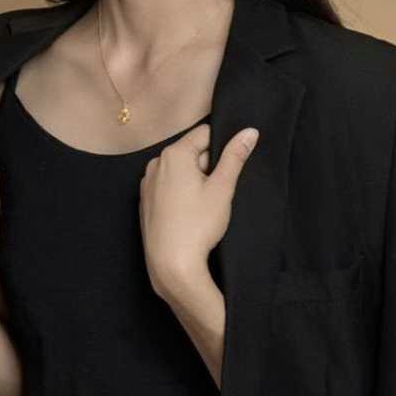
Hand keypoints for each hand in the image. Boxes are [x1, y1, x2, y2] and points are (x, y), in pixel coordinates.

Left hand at [138, 121, 259, 295]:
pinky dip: (181, 194)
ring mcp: (147, 183)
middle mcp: (155, 164)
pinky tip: (189, 214)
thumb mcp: (222, 188)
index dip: (221, 148)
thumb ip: (235, 156)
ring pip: (180, 171)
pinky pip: (168, 187)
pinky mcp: (146, 202)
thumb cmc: (197, 225)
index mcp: (173, 154)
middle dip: (207, 166)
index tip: (227, 169)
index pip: (204, 133)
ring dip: (195, 180)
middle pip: (191, 152)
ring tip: (203, 206)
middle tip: (217, 192)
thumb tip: (249, 132)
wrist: (171, 263)